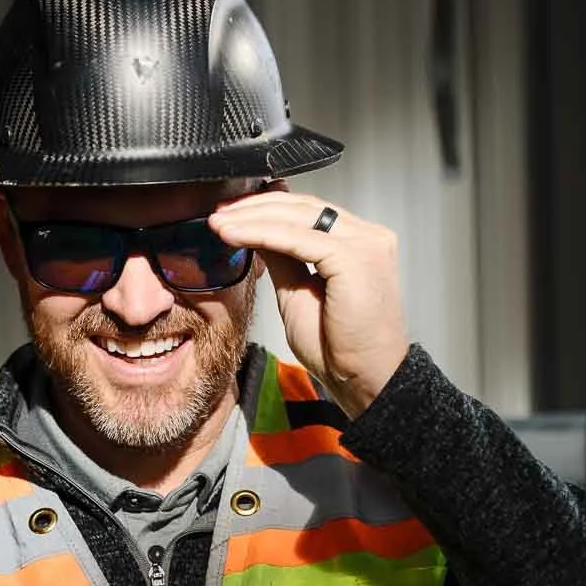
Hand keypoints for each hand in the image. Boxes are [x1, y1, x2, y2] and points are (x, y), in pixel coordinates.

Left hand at [208, 191, 410, 417]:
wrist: (363, 379)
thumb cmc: (338, 346)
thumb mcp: (297, 291)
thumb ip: (283, 258)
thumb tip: (256, 232)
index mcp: (358, 241)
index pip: (307, 211)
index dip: (265, 208)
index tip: (230, 214)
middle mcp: (367, 236)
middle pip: (302, 207)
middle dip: (254, 207)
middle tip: (217, 213)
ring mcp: (365, 243)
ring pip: (297, 218)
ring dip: (252, 218)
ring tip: (218, 224)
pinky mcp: (355, 257)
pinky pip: (297, 239)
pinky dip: (261, 234)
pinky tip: (234, 236)